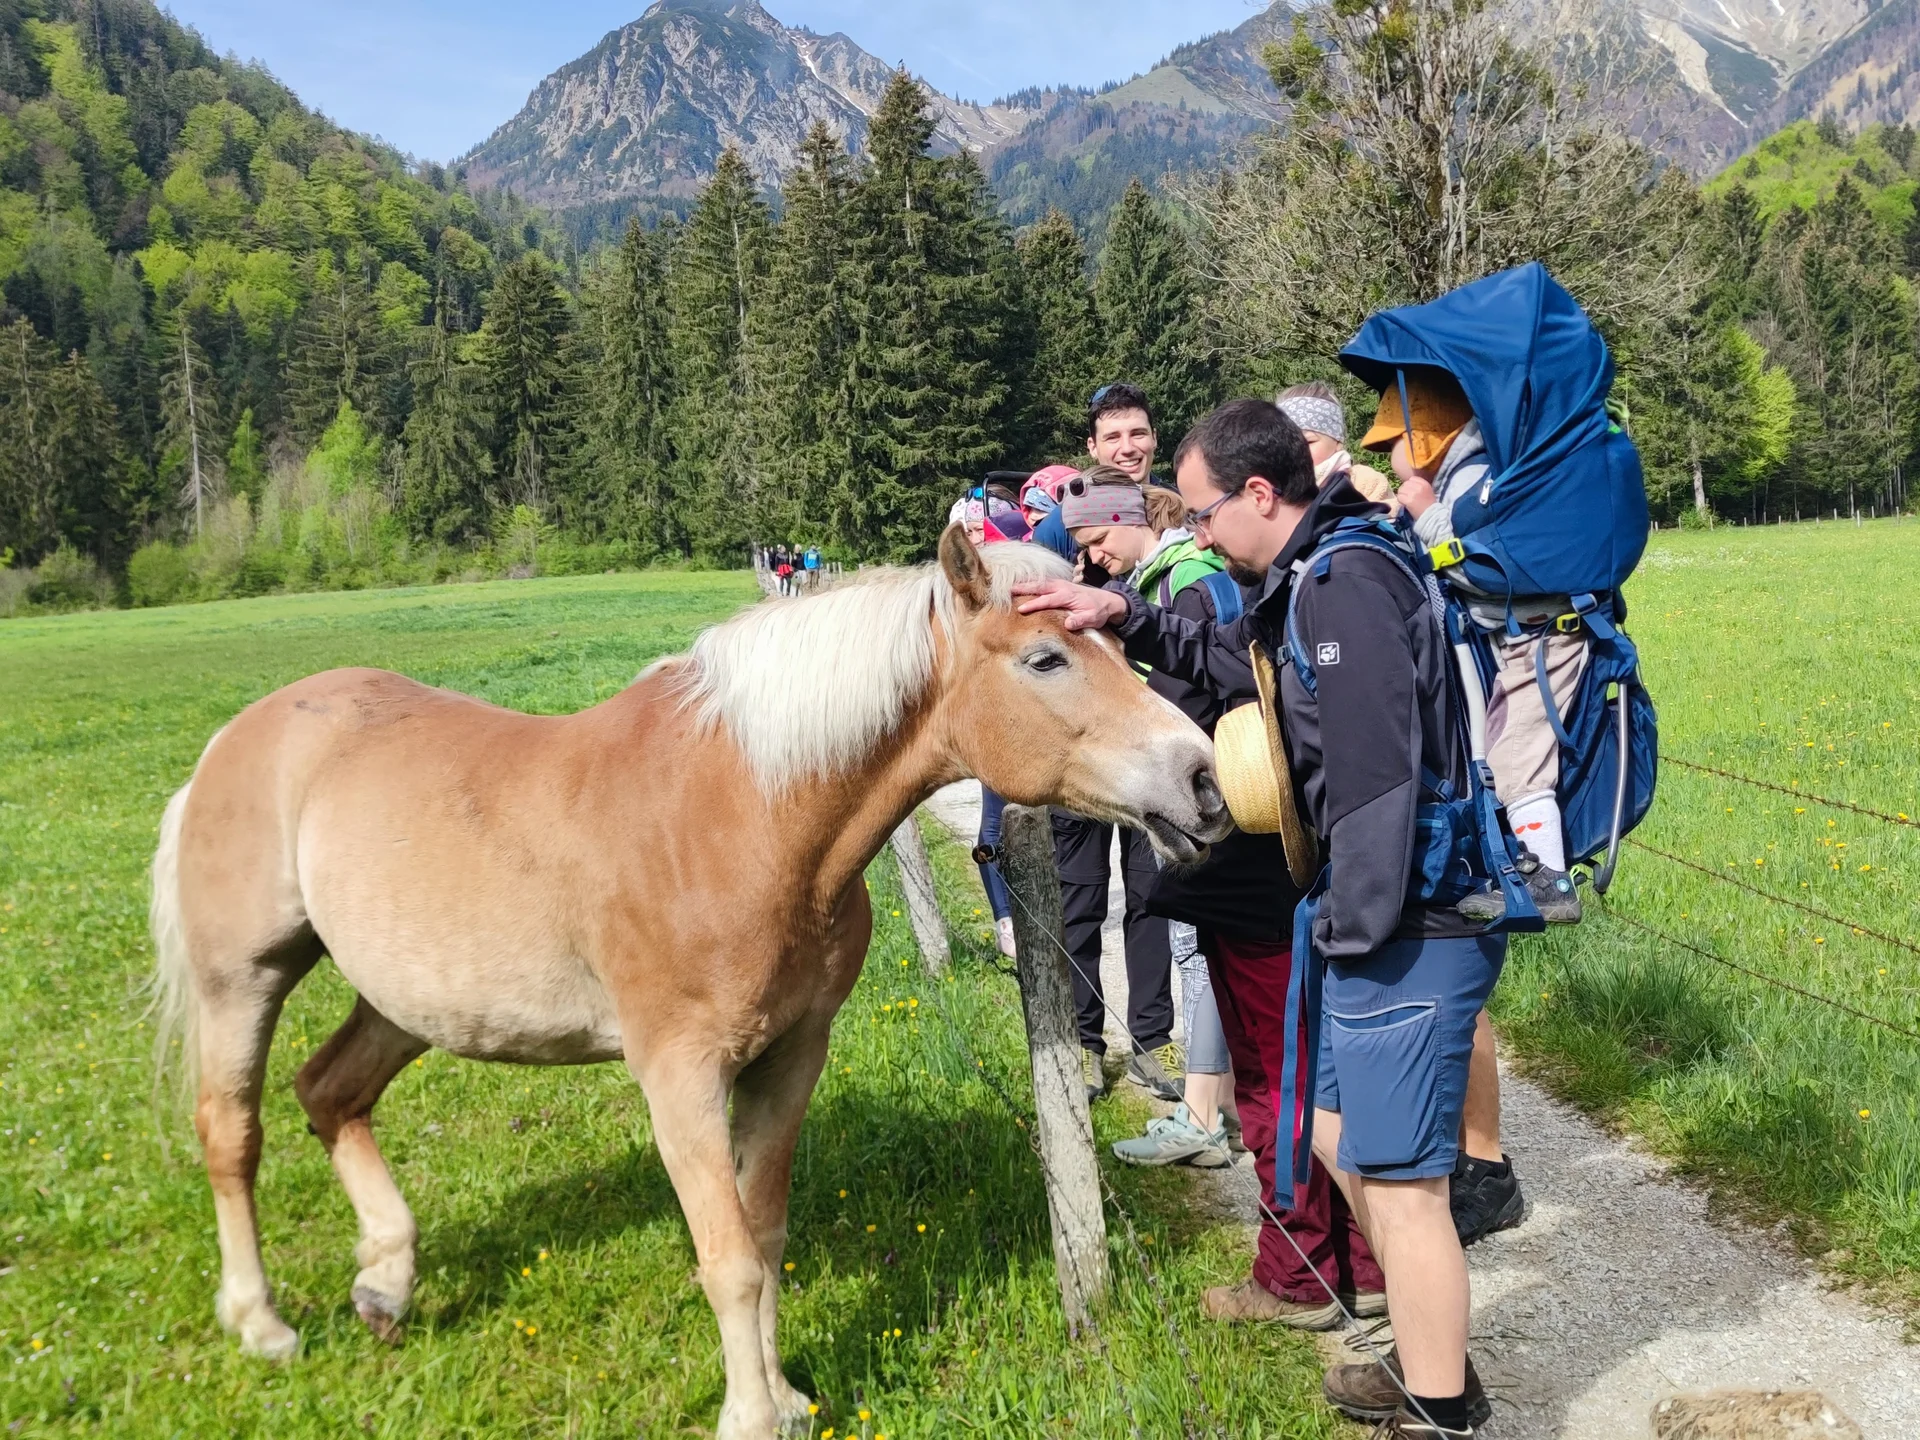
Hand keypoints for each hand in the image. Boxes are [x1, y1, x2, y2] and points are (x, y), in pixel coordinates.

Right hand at [1012, 578, 1127, 630]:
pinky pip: (1043, 582)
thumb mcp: (1093, 619)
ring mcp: (1060, 584)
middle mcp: (1062, 587)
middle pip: (1039, 586)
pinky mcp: (1060, 584)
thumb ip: (1081, 620)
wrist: (1107, 600)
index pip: (1047, 600)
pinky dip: (1032, 582)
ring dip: (1025, 584)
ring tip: (1009, 586)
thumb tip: (1068, 624)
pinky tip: (1022, 585)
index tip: (1020, 609)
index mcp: (1067, 596)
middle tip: (1007, 591)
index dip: (1033, 604)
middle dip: (1023, 588)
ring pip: (1039, 582)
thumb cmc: (1098, 611)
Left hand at [1396, 475, 1436, 516]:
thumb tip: (1407, 484)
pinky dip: (1400, 500)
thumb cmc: (1429, 504)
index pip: (1412, 478)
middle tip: (1406, 496)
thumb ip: (1418, 486)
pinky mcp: (1409, 500)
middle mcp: (1419, 487)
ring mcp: (1413, 493)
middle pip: (1405, 484)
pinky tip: (1404, 504)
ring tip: (1405, 500)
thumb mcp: (1427, 491)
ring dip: (1401, 495)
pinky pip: (1399, 497)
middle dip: (1404, 489)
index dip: (1409, 484)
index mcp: (1424, 483)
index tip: (1411, 490)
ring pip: (1401, 490)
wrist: (1431, 515)